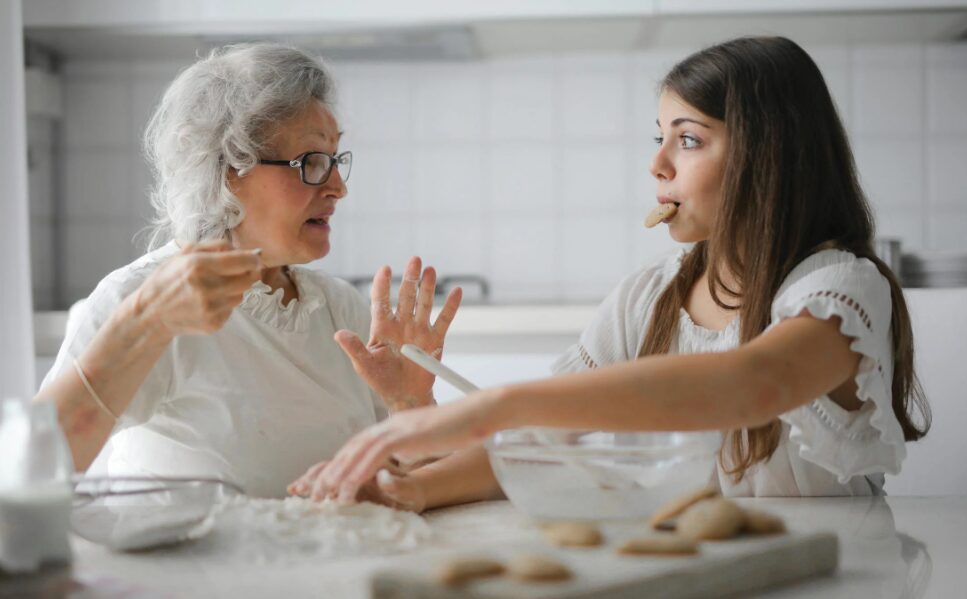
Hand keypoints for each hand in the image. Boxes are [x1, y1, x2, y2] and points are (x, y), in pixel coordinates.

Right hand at [132, 240, 262, 337]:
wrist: (151, 314)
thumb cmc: (167, 279)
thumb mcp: (185, 254)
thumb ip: (217, 246)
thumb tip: (247, 250)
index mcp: (199, 266)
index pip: (244, 261)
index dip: (254, 258)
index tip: (254, 257)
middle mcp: (207, 288)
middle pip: (249, 279)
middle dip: (248, 272)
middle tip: (238, 270)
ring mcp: (212, 308)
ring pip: (242, 294)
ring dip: (236, 288)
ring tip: (216, 286)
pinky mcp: (214, 323)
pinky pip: (232, 309)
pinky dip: (226, 303)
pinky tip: (209, 301)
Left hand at [293, 389, 506, 503]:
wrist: (478, 412)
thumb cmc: (460, 427)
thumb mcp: (428, 439)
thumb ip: (410, 446)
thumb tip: (400, 458)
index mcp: (394, 425)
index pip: (359, 445)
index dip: (341, 464)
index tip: (328, 484)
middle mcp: (391, 424)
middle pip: (352, 447)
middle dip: (331, 471)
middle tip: (315, 494)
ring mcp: (397, 427)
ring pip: (358, 451)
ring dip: (339, 474)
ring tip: (325, 496)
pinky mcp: (406, 434)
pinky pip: (375, 454)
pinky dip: (359, 471)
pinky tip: (349, 486)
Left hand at [335, 256, 461, 411]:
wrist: (405, 395)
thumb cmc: (381, 380)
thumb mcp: (364, 365)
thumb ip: (354, 348)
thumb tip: (338, 334)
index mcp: (382, 327)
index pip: (381, 301)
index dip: (382, 285)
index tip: (385, 269)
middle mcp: (401, 324)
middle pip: (406, 296)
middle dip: (410, 278)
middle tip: (414, 260)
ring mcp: (419, 330)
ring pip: (424, 304)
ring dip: (427, 287)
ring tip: (430, 270)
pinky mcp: (435, 340)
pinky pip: (444, 321)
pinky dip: (450, 307)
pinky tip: (456, 292)